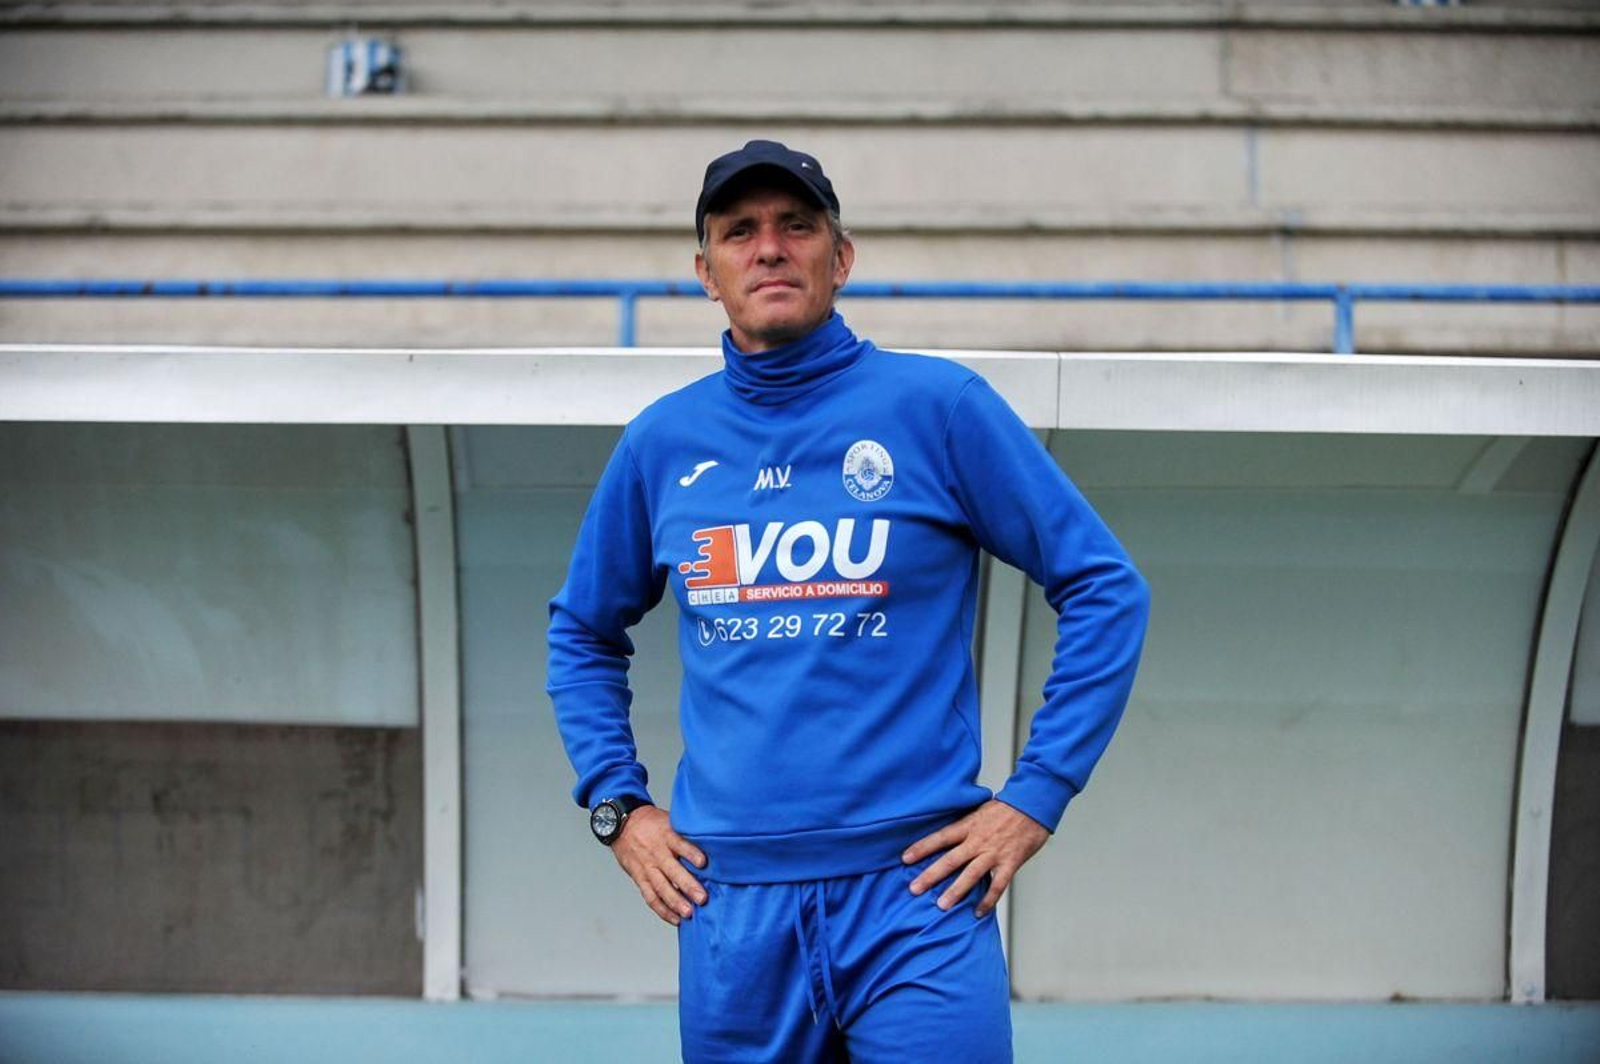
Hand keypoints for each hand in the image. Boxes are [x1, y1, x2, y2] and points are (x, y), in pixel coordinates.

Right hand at [610, 805, 708, 926]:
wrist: (621, 824)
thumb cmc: (651, 823)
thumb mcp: (669, 820)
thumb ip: (686, 833)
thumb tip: (712, 843)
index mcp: (666, 836)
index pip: (680, 844)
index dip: (691, 853)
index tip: (704, 862)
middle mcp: (657, 853)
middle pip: (672, 870)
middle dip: (688, 885)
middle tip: (702, 898)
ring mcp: (647, 867)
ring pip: (661, 887)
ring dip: (675, 902)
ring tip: (689, 913)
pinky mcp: (639, 878)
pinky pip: (650, 896)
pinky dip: (662, 910)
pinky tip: (675, 918)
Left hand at [902, 799, 1049, 917]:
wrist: (1032, 805)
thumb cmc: (1006, 808)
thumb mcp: (979, 810)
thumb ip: (965, 825)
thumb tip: (947, 835)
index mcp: (968, 825)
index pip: (940, 838)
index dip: (922, 848)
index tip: (905, 858)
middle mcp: (978, 840)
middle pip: (950, 860)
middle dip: (931, 875)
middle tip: (914, 889)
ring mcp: (993, 853)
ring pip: (970, 875)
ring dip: (955, 891)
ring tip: (942, 906)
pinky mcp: (1009, 863)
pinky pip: (997, 885)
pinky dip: (988, 900)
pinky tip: (978, 912)